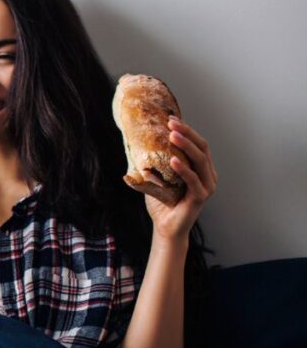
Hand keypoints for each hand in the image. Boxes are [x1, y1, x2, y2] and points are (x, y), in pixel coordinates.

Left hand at [144, 116, 217, 241]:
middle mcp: (208, 175)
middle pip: (202, 148)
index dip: (186, 130)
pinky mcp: (200, 197)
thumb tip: (139, 143)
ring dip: (185, 146)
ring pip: (200, 160)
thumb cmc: (162, 203)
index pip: (198, 144)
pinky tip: (173, 159)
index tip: (170, 119)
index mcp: (201, 169)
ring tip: (172, 135)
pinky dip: (184, 169)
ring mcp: (207, 186)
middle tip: (171, 122)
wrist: (165, 228)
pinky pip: (193, 180)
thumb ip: (154, 163)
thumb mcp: (156, 178)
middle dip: (187, 133)